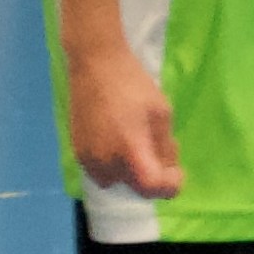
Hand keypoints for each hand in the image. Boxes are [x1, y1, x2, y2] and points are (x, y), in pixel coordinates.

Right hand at [66, 44, 182, 197]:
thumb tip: (167, 170)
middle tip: (158, 147)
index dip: (169, 185)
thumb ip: (165, 147)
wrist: (95, 65)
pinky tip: (119, 139)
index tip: (176, 170)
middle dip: (153, 174)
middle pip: (136, 186)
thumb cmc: (133, 85)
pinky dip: (115, 164)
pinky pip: (102, 172)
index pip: (150, 187)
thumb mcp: (162, 113)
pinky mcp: (77, 153)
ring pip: (118, 181)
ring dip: (132, 171)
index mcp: (130, 149)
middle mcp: (105, 160)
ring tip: (136, 141)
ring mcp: (88, 159)